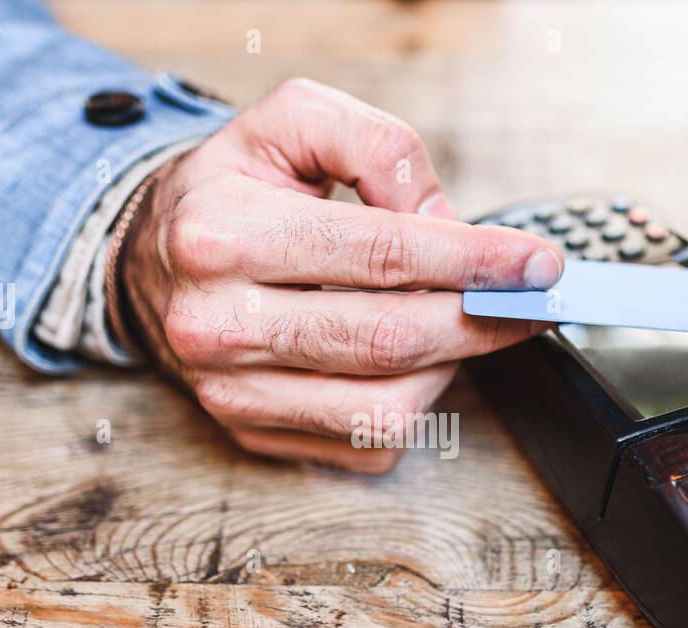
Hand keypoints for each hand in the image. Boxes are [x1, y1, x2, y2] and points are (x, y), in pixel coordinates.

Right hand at [120, 78, 562, 472]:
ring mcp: (232, 393)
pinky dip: (410, 405)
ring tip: (453, 321)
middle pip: (389, 341)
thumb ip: (376, 146)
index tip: (538, 265)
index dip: (474, 262)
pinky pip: (367, 444)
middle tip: (528, 300)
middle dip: (480, 321)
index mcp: (223, 236)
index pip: (380, 255)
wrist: (150, 257)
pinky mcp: (252, 434)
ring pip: (385, 410)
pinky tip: (406, 362)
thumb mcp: (290, 122)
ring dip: (446, 367)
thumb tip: (447, 221)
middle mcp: (218, 326)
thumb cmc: (229, 190)